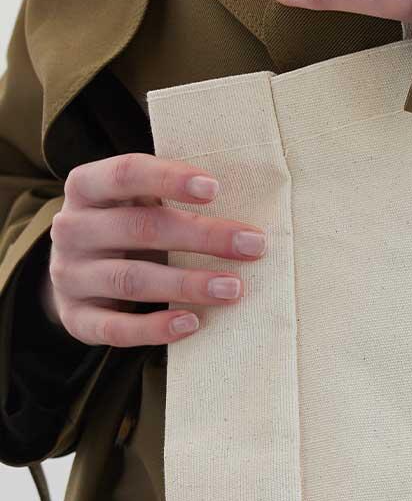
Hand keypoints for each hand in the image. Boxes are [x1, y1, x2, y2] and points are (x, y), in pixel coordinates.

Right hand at [45, 154, 266, 347]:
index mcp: (86, 187)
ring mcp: (70, 275)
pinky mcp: (76, 316)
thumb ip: (170, 194)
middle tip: (252, 245)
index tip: (215, 188)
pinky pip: (115, 327)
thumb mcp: (136, 199)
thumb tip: (246, 201)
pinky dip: (155, 327)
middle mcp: (71, 228)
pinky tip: (191, 323)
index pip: (126, 173)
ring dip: (187, 284)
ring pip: (131, 279)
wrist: (75, 271)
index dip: (169, 178)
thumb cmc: (126, 225)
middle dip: (202, 237)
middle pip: (139, 228)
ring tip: (233, 288)